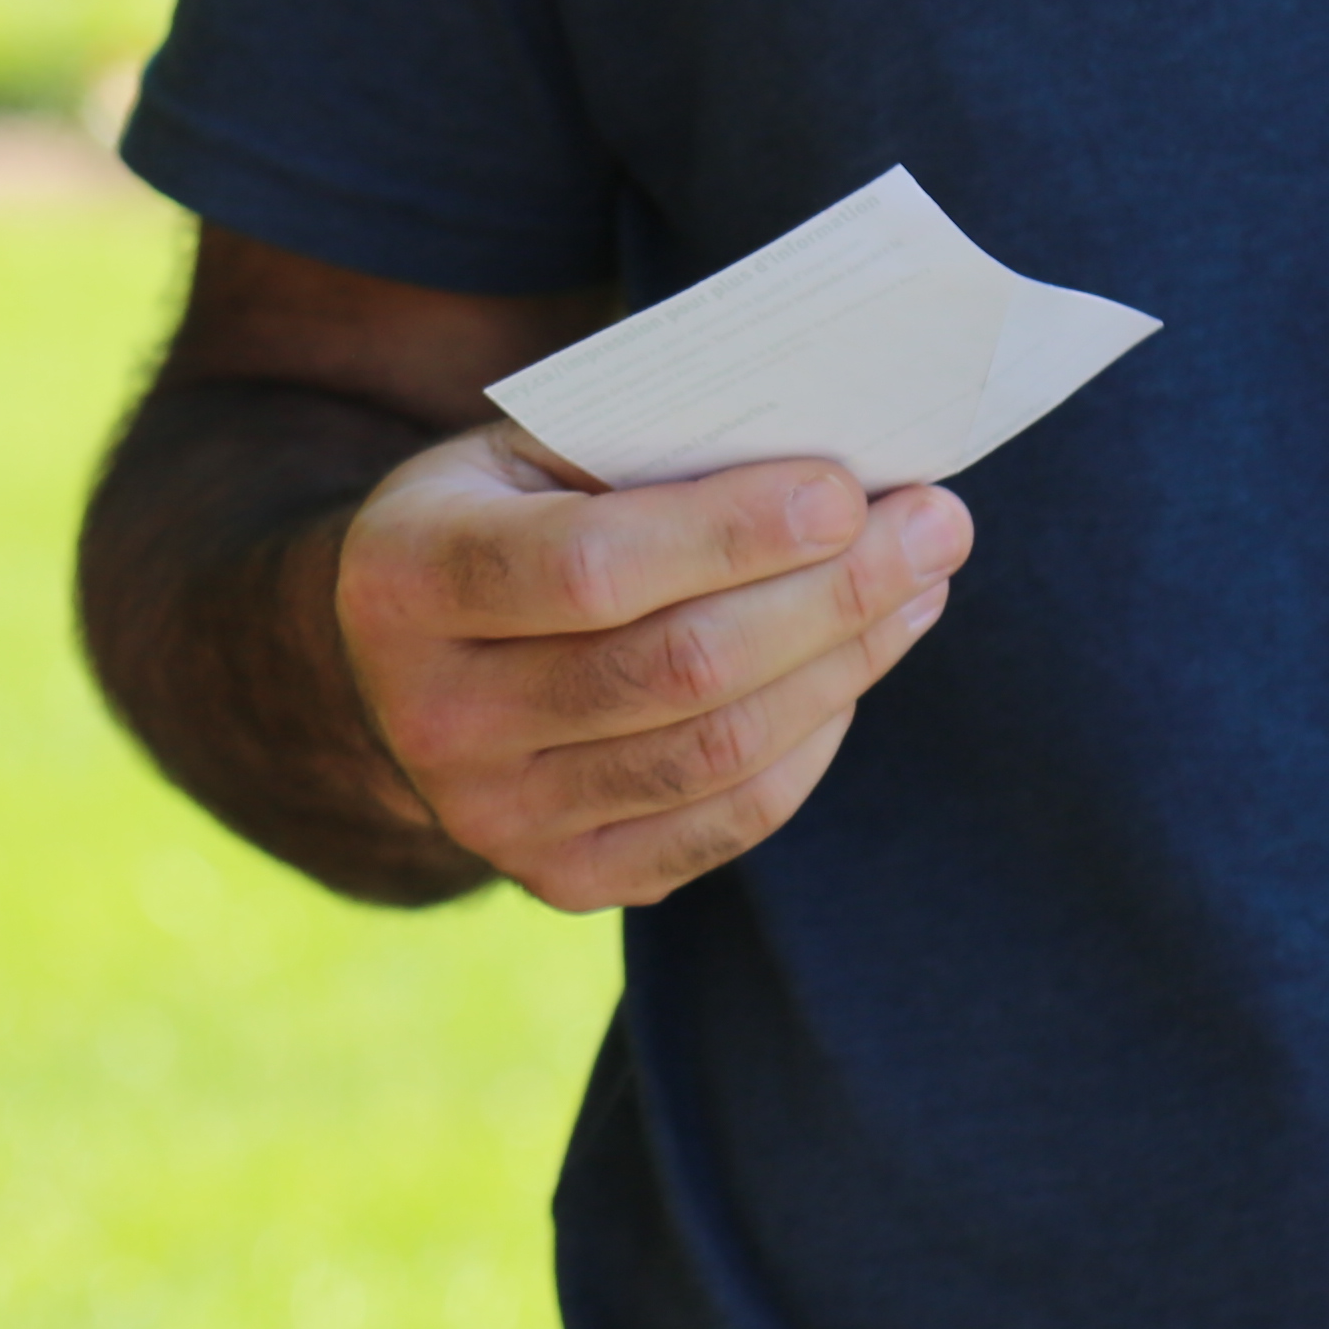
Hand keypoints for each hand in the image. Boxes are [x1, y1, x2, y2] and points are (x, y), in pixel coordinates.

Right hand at [328, 424, 967, 912]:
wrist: (391, 665)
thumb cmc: (496, 518)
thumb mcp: (521, 451)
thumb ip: (643, 450)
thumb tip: (836, 466)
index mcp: (406, 577)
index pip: (590, 567)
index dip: (730, 532)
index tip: (846, 489)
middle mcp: (435, 715)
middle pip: (677, 669)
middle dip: (831, 593)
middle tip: (936, 526)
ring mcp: (495, 815)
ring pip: (717, 752)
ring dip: (846, 663)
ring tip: (919, 585)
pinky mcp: (562, 879)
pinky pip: (726, 820)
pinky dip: (813, 741)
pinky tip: (855, 668)